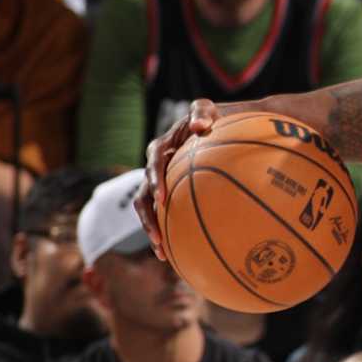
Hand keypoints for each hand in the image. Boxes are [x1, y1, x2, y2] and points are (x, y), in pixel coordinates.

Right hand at [139, 97, 218, 255]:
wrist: (218, 126)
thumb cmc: (213, 117)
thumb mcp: (208, 108)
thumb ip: (202, 112)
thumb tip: (199, 125)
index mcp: (161, 147)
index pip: (153, 162)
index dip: (155, 179)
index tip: (162, 197)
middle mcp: (156, 167)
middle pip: (143, 195)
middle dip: (147, 218)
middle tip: (157, 237)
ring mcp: (161, 182)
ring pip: (149, 210)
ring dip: (152, 231)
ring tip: (162, 253)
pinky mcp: (170, 193)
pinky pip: (165, 214)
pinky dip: (169, 230)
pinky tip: (180, 251)